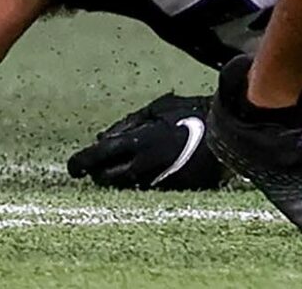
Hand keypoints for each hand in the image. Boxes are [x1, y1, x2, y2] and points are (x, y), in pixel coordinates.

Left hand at [68, 91, 225, 190]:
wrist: (228, 132)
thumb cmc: (192, 114)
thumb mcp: (158, 109)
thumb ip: (128, 124)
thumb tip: (101, 137)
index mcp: (138, 141)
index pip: (96, 157)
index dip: (80, 163)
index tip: (73, 168)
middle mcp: (144, 165)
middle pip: (105, 179)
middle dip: (98, 173)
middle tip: (98, 167)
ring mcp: (157, 181)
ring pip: (123, 188)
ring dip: (117, 179)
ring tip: (122, 169)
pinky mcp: (169, 192)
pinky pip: (143, 191)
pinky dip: (138, 184)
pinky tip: (144, 173)